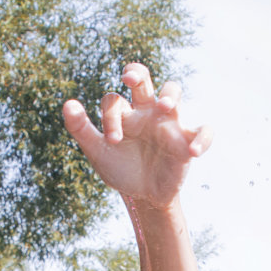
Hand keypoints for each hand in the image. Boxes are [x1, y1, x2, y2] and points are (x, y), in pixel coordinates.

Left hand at [62, 63, 212, 209]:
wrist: (142, 196)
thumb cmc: (120, 168)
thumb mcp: (98, 151)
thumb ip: (81, 129)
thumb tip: (68, 103)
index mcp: (124, 113)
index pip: (114, 101)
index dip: (111, 116)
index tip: (113, 141)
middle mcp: (146, 112)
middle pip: (144, 81)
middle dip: (137, 74)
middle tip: (128, 78)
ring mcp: (168, 124)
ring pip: (173, 94)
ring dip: (170, 94)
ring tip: (165, 106)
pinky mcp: (186, 141)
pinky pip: (202, 131)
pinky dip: (202, 138)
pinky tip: (192, 151)